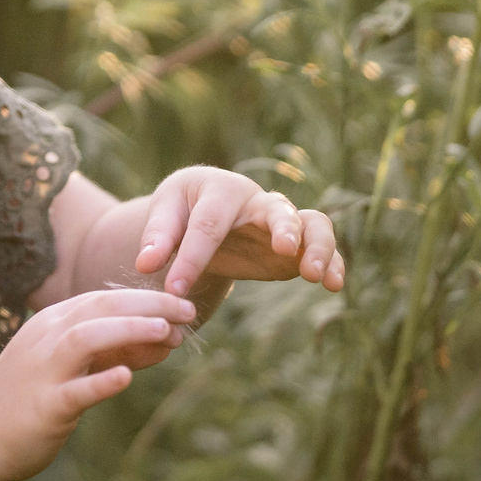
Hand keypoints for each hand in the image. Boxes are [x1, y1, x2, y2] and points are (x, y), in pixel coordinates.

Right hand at [0, 287, 197, 480]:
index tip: (184, 304)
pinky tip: (126, 377)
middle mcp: (46, 339)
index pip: (104, 299)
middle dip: (148, 306)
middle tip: (188, 311)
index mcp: (52, 323)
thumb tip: (167, 340)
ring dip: (128, 331)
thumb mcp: (71, 366)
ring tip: (165, 332)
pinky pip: (75, 391)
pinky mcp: (44, 407)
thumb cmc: (28, 398)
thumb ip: (115, 353)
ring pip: (85, 338)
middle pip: (100, 308)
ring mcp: (43, 371)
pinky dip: (101, 381)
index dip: (147, 298)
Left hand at [134, 166, 345, 302]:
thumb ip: (157, 237)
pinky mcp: (297, 247)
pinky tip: (334, 286)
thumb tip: (146, 263)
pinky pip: (323, 247)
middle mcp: (258, 201)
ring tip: (314, 275)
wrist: (204, 212)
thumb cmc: (182, 209)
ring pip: (313, 223)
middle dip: (282, 228)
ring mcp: (283, 223)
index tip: (174, 290)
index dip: (190, 258)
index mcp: (221, 189)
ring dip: (317, 246)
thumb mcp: (165, 213)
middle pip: (277, 209)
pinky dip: (333, 263)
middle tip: (283, 249)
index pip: (207, 225)